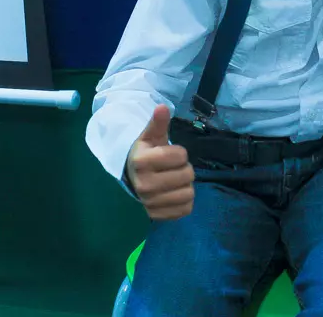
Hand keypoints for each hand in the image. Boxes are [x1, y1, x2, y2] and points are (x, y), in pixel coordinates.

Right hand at [125, 105, 195, 219]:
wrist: (133, 177)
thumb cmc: (147, 153)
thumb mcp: (151, 136)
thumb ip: (158, 123)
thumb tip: (162, 107)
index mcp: (141, 161)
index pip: (180, 155)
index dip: (179, 152)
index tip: (168, 153)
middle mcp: (143, 184)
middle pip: (187, 175)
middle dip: (184, 168)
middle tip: (172, 168)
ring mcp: (149, 202)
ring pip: (188, 193)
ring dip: (186, 185)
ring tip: (173, 180)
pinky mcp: (156, 216)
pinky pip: (186, 209)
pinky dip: (185, 201)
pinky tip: (174, 194)